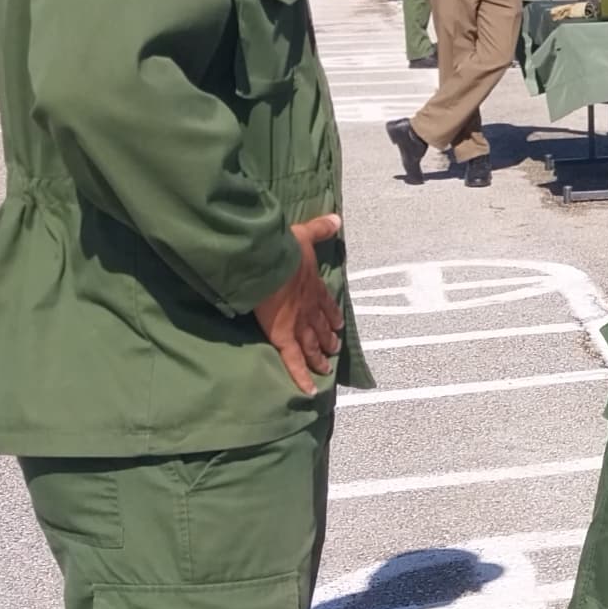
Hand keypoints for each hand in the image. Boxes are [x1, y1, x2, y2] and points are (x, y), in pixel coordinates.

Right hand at [254, 214, 344, 393]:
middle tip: (334, 350)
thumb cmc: (283, 249)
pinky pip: (293, 361)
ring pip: (311, 346)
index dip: (332, 315)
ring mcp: (297, 324)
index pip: (325, 304)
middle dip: (328, 339)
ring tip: (325, 367)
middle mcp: (309, 307)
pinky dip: (301, 377)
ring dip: (319, 357)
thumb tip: (336, 217)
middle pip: (321, 327)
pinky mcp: (282, 336)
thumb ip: (321, 228)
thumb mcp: (304, 234)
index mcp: (312, 286)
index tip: (339, 324)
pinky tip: (310, 390)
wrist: (268, 263)